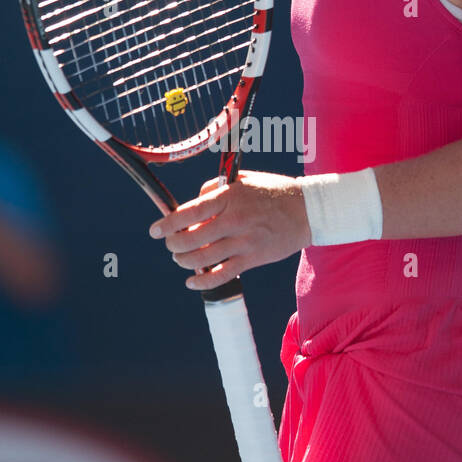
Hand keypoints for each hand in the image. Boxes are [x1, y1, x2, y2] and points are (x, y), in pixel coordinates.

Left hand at [148, 169, 311, 290]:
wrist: (307, 211)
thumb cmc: (273, 193)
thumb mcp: (243, 180)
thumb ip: (215, 188)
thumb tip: (193, 203)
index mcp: (228, 197)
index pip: (189, 212)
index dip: (167, 223)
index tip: (155, 230)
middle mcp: (233, 220)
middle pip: (190, 238)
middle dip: (173, 244)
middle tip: (171, 243)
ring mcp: (243, 242)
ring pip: (202, 258)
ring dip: (184, 261)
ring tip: (181, 258)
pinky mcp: (252, 259)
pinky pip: (221, 275)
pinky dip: (202, 280)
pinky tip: (192, 280)